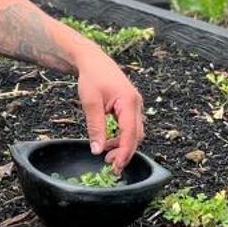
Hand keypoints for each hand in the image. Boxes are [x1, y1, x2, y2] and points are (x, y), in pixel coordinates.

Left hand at [74, 49, 144, 168]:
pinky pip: (130, 126)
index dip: (124, 152)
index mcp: (129, 102)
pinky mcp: (130, 106)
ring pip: (134, 132)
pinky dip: (121, 137)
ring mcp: (135, 105)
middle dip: (124, 152)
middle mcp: (136, 104)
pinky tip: (109, 142)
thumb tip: (97, 150)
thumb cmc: (92, 77)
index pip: (130, 133)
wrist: (93, 60)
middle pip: (136, 135)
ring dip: (123, 145)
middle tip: (109, 165)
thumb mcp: (90, 102)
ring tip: (106, 155)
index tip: (115, 166)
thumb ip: (95, 127)